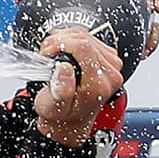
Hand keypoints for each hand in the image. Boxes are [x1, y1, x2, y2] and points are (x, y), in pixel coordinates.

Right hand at [34, 27, 123, 146]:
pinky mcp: (108, 60)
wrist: (70, 121)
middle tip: (46, 54)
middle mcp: (110, 75)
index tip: (47, 52)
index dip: (60, 43)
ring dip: (65, 39)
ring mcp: (112, 66)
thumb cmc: (61, 116)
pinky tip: (63, 52)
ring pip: (87, 35)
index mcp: (98, 86)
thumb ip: (59, 91)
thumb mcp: (51, 108)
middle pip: (85, 38)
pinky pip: (90, 38)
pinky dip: (72, 40)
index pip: (84, 47)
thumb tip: (63, 69)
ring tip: (52, 53)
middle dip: (60, 41)